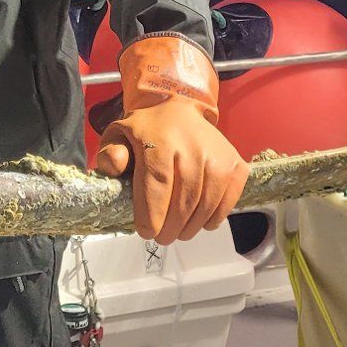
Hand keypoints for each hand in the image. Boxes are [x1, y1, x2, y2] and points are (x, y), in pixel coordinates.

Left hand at [95, 97, 249, 242]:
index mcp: (160, 140)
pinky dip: (214, 217)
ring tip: (179, 233)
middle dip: (172, 226)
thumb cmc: (146, 131)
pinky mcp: (235, 163)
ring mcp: (218, 154)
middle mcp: (192, 145)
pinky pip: (227, 199)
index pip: (158, 183)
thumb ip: (111, 154)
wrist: (178, 108)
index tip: (147, 233)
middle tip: (162, 238)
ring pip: (207, 201)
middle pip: (184, 197)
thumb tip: (113, 166)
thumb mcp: (118, 136)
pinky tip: (201, 222)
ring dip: (192, 226)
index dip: (153, 214)